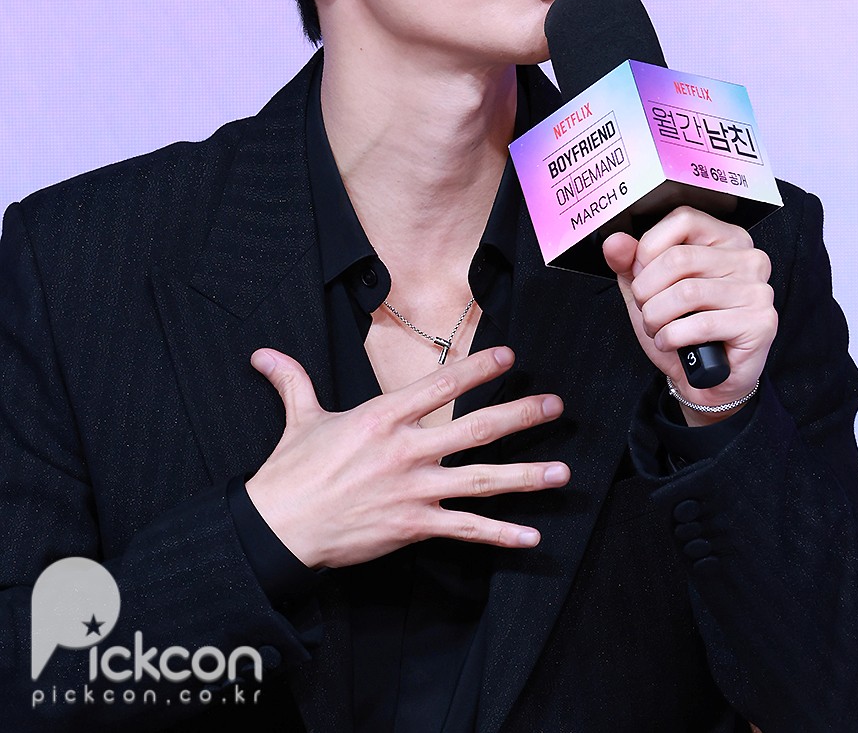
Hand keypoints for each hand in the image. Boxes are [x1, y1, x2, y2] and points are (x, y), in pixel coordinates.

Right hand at [245, 346, 568, 568]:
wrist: (278, 528)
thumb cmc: (290, 472)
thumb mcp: (298, 418)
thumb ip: (292, 379)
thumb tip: (263, 353)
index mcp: (381, 418)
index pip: (440, 385)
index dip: (478, 368)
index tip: (509, 356)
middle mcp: (405, 451)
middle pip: (475, 429)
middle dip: (520, 416)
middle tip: (554, 406)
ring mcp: (412, 491)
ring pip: (480, 480)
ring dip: (525, 477)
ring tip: (562, 473)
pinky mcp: (412, 527)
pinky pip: (464, 530)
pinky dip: (499, 534)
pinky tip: (530, 536)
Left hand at [602, 207, 775, 421]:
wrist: (706, 379)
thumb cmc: (681, 327)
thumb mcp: (648, 289)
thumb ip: (629, 262)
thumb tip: (615, 241)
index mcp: (725, 238)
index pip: (683, 219)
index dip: (649, 249)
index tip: (642, 274)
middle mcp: (749, 258)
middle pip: (679, 258)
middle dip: (646, 291)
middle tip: (646, 309)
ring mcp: (758, 290)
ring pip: (686, 292)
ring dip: (656, 317)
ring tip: (657, 329)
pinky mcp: (760, 323)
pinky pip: (701, 323)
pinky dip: (673, 337)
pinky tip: (672, 343)